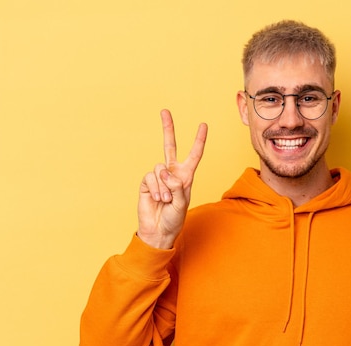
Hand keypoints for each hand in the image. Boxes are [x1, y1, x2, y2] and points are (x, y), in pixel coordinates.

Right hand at [136, 109, 206, 248]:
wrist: (158, 230)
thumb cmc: (174, 218)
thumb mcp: (182, 203)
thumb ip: (177, 186)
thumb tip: (165, 171)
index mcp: (186, 176)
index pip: (194, 154)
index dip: (199, 140)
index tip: (203, 125)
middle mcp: (172, 173)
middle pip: (169, 146)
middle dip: (168, 128)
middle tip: (164, 111)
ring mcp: (159, 177)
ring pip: (160, 168)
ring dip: (165, 187)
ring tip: (166, 200)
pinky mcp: (147, 182)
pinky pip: (151, 177)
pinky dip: (156, 188)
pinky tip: (158, 199)